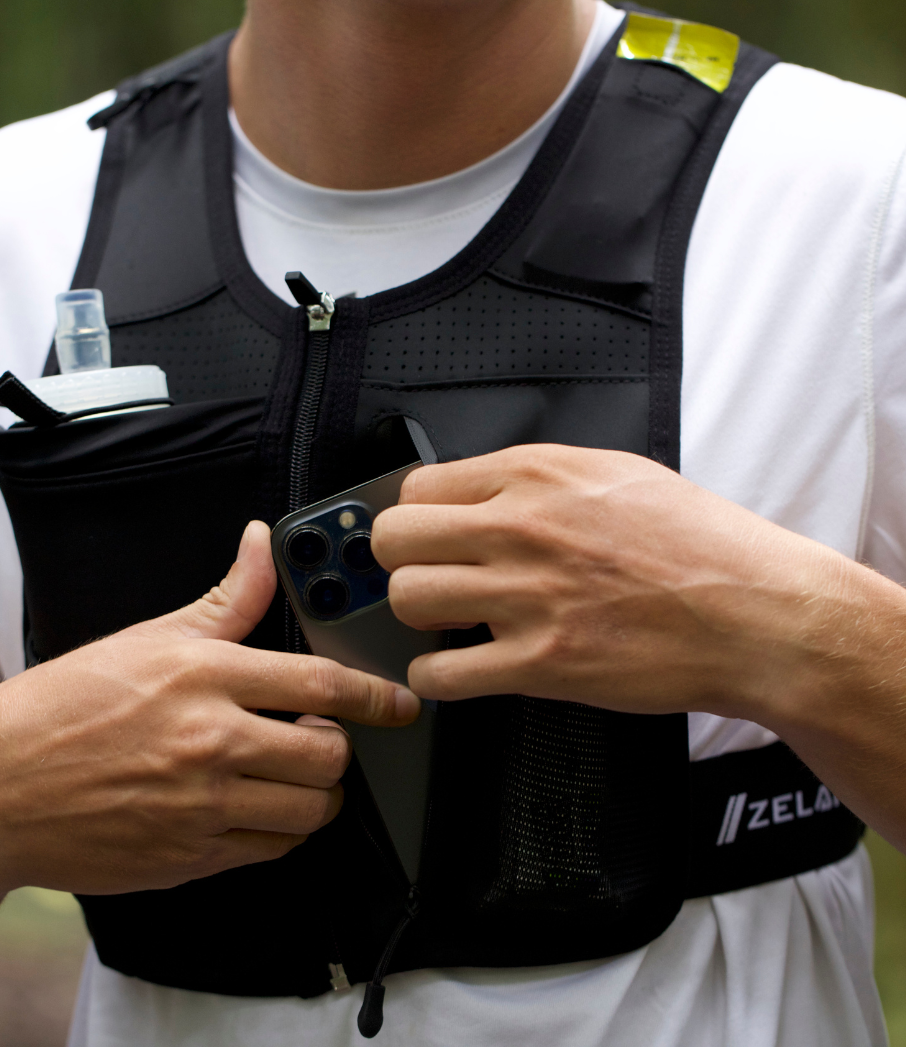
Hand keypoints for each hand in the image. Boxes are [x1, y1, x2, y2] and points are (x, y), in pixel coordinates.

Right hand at [0, 520, 418, 898]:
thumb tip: (261, 543)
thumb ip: (226, 598)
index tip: (401, 703)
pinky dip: (281, 832)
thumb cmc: (63, 705)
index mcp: (204, 676)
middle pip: (327, 755)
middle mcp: (209, 741)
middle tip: (322, 736)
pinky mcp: (188, 856)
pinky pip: (270, 850)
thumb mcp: (148, 637)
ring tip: (296, 775)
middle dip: (339, 747)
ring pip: (308, 811)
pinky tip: (260, 808)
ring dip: (317, 794)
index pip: (321, 684)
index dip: (377, 696)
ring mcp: (200, 806)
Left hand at [371, 444, 865, 720]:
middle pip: (394, 540)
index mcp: (535, 476)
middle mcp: (520, 530)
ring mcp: (528, 598)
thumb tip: (477, 491)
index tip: (426, 536)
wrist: (755, 613)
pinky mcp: (541, 664)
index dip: (415, 516)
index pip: (417, 488)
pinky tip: (459, 669)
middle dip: (401, 562)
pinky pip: (441, 673)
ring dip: (417, 617)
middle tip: (425, 576)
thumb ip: (536, 478)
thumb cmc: (697, 543)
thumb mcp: (614, 473)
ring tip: (447, 621)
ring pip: (407, 600)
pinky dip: (437, 677)